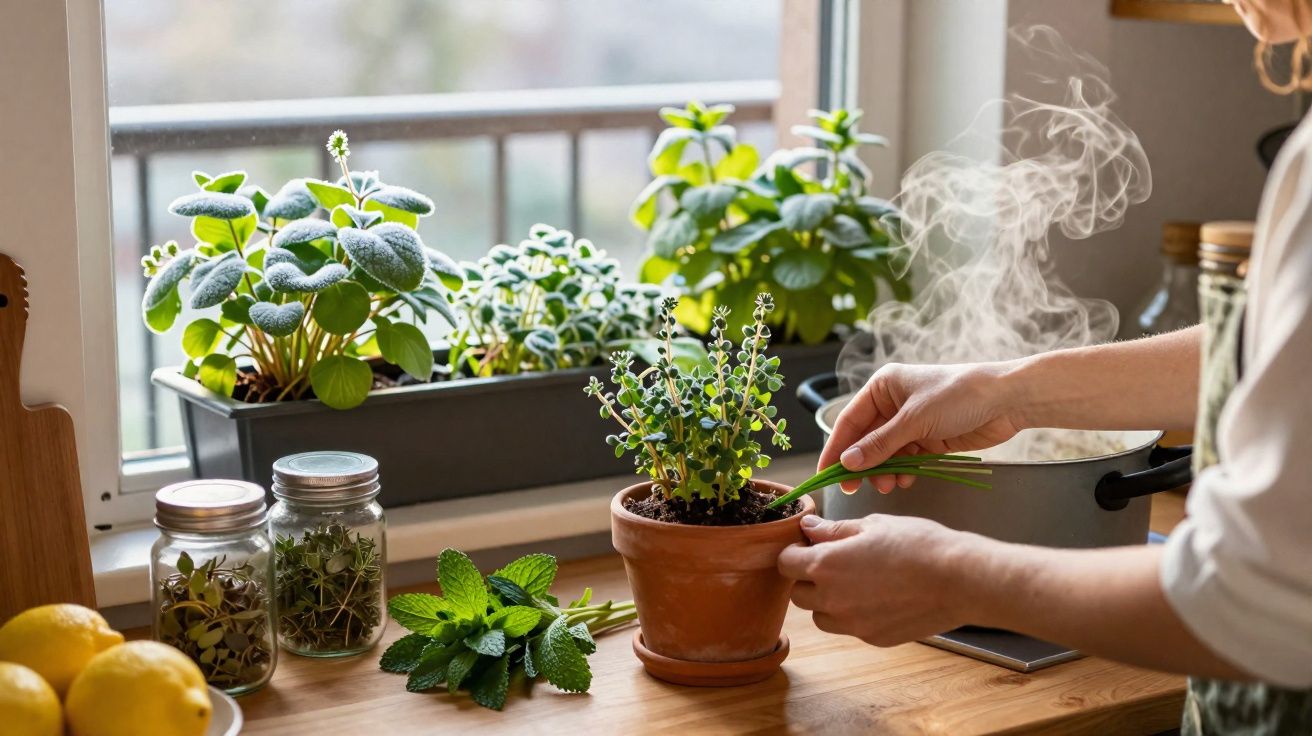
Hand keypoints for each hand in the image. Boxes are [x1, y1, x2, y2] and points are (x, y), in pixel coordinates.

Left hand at [777, 514, 980, 645]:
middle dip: (808, 579)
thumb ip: (834, 530)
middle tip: (833, 563)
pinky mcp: (873, 638)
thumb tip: (808, 528)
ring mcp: (852, 624)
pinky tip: (879, 597)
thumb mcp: (873, 525)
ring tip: (856, 582)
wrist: (959, 579)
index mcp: (826, 565)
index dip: (795, 552)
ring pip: (820, 617)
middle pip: (797, 594)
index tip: (810, 546)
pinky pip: (849, 628)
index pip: (785, 563)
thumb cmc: (918, 544)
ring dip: (827, 601)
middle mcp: (832, 599)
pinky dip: (854, 614)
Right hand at [819, 362, 1023, 491]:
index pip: (849, 421)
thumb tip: (847, 463)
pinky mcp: (927, 438)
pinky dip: (903, 471)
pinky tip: (906, 479)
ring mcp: (910, 422)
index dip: (836, 448)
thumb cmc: (958, 396)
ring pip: (884, 453)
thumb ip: (879, 444)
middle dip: (861, 464)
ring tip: (889, 485)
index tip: (825, 474)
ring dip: (884, 471)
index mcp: (882, 387)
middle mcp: (892, 403)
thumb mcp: (914, 420)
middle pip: (865, 440)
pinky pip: (905, 459)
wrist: (1007, 400)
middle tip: (854, 488)